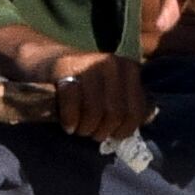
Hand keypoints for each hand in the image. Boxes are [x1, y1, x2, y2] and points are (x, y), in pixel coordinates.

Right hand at [0, 26, 152, 143]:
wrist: (45, 61)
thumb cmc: (83, 84)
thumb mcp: (111, 90)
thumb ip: (130, 103)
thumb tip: (149, 119)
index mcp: (129, 69)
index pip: (136, 112)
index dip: (122, 130)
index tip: (110, 133)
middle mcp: (112, 64)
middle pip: (115, 114)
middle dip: (100, 131)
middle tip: (89, 131)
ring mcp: (89, 64)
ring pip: (95, 112)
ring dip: (84, 128)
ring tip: (78, 128)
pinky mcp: (65, 69)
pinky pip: (72, 104)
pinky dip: (69, 120)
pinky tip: (67, 124)